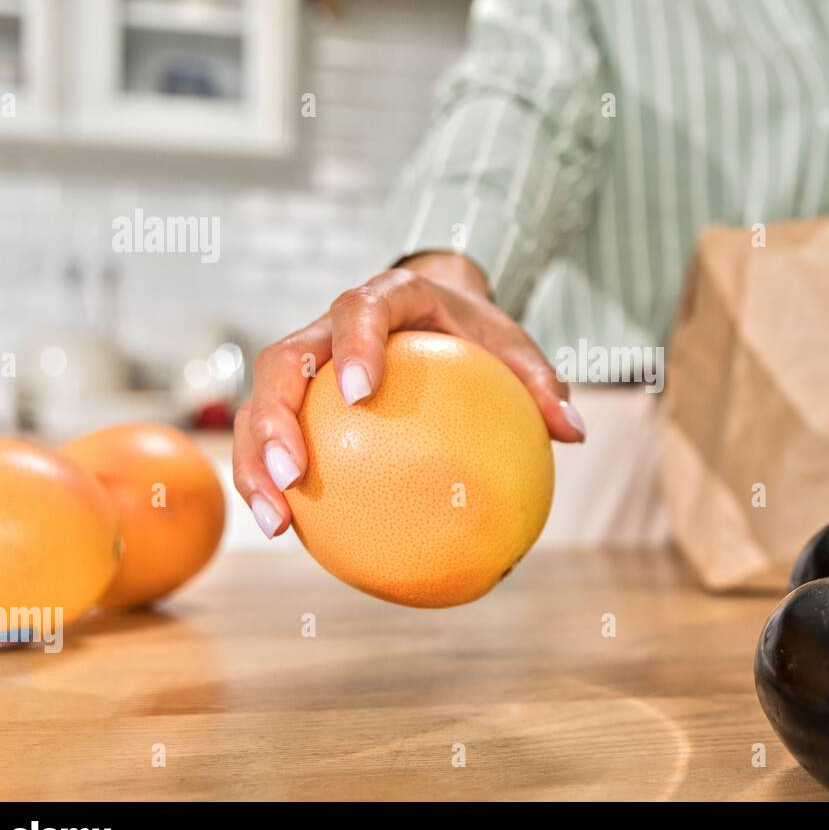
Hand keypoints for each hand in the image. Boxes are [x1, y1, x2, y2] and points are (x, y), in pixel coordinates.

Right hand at [231, 259, 585, 537]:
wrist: (437, 309)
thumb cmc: (477, 333)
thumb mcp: (514, 348)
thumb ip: (539, 383)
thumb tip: (574, 432)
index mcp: (385, 298)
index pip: (360, 309)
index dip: (354, 344)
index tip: (360, 390)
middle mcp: (329, 326)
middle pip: (282, 360)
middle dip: (276, 417)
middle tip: (294, 474)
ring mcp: (305, 362)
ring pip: (258, 403)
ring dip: (254, 462)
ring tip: (275, 524)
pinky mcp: (295, 398)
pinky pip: (270, 436)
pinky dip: (268, 480)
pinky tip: (288, 531)